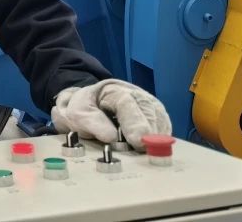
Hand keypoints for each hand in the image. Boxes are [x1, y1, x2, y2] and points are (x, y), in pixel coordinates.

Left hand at [51, 79, 170, 150]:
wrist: (89, 106)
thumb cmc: (85, 109)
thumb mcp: (78, 114)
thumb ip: (92, 123)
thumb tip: (111, 137)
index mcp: (113, 90)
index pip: (127, 103)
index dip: (134, 122)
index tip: (138, 141)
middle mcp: (134, 94)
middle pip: (148, 109)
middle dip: (150, 131)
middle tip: (148, 150)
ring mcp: (146, 103)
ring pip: (159, 116)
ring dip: (157, 135)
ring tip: (151, 151)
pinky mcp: (154, 115)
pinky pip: (163, 125)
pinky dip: (160, 137)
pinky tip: (155, 147)